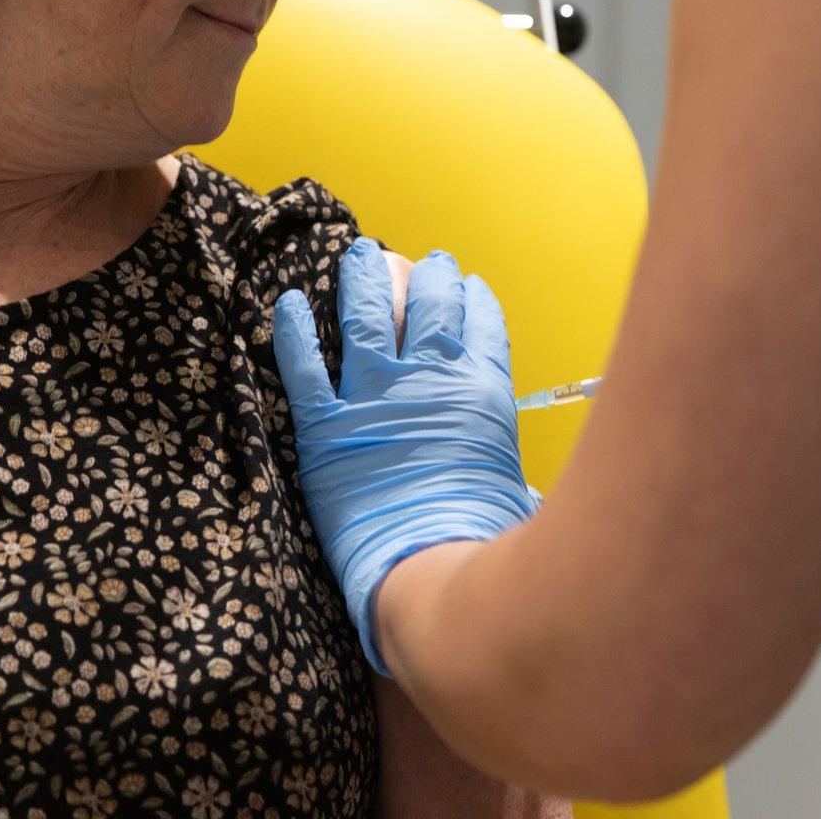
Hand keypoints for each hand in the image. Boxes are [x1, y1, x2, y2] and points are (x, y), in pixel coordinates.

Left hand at [273, 240, 539, 674]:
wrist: (431, 565)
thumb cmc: (480, 539)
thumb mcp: (512, 487)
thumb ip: (507, 468)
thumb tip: (529, 496)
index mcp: (480, 390)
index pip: (480, 320)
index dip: (471, 296)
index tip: (465, 283)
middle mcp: (429, 380)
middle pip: (427, 302)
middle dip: (425, 274)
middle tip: (417, 261)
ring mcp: (373, 398)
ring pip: (365, 314)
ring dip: (363, 278)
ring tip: (359, 255)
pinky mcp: (324, 426)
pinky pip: (303, 366)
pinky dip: (294, 331)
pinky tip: (291, 302)